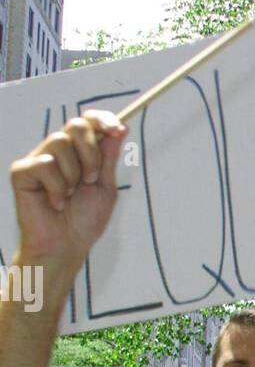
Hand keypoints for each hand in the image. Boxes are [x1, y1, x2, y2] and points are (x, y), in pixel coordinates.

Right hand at [10, 110, 126, 266]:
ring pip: (60, 143)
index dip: (103, 120)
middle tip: (91, 179)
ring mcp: (39, 160)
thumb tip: (121, 127)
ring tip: (71, 196)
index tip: (117, 130)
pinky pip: (44, 165)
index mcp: (79, 152)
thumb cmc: (83, 221)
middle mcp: (58, 151)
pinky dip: (57, 188)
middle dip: (91, 152)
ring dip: (74, 174)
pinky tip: (56, 204)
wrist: (65, 247)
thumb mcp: (105, 187)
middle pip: (75, 125)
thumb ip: (109, 157)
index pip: (88, 121)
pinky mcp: (22, 172)